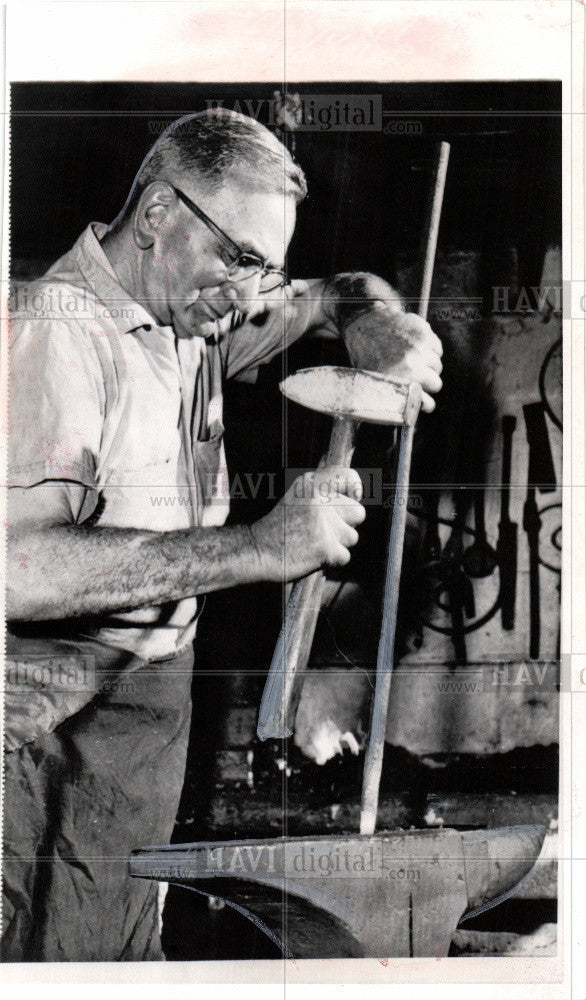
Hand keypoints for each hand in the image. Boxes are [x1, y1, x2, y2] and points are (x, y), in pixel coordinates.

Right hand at [250, 467, 365, 581]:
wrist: (258, 550)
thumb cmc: (278, 527)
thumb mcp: (295, 497)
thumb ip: (322, 493)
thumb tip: (355, 498)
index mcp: (311, 483)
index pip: (350, 478)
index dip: (355, 491)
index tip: (351, 500)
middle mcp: (319, 498)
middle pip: (358, 512)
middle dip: (346, 525)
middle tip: (326, 531)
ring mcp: (323, 522)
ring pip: (352, 536)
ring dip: (338, 544)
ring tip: (315, 543)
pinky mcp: (325, 546)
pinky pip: (344, 556)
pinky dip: (332, 561)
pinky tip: (314, 556)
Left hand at [322, 272, 442, 412]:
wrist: (362, 323)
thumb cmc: (366, 355)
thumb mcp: (374, 382)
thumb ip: (395, 398)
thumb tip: (415, 413)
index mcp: (397, 380)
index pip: (425, 402)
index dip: (426, 405)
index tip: (425, 404)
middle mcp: (411, 364)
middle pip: (436, 383)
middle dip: (426, 382)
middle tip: (415, 377)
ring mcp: (419, 346)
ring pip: (437, 364)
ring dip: (428, 365)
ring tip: (412, 360)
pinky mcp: (423, 331)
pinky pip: (437, 347)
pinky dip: (430, 349)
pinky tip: (415, 347)